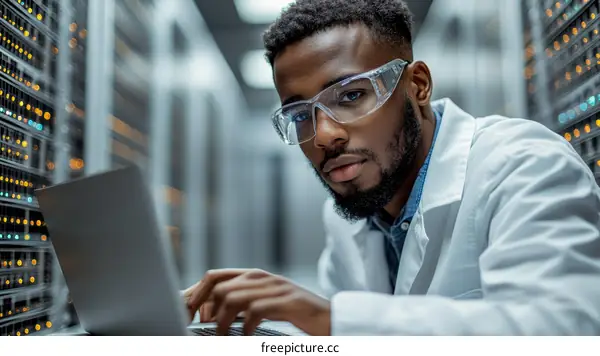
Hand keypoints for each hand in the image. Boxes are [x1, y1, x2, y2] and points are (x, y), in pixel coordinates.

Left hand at [186, 269, 330, 335]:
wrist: (329, 317)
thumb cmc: (293, 314)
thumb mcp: (262, 305)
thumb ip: (239, 304)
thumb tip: (208, 314)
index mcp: (252, 276)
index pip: (213, 277)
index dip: (195, 294)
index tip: (184, 314)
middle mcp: (261, 277)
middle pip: (218, 284)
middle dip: (203, 308)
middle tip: (202, 328)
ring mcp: (275, 287)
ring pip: (232, 297)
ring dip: (222, 322)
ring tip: (224, 337)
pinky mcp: (287, 301)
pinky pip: (255, 310)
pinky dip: (246, 328)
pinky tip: (248, 337)